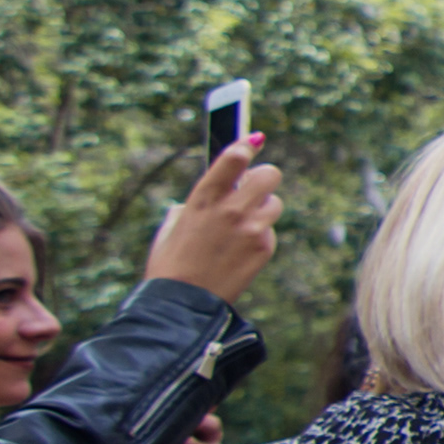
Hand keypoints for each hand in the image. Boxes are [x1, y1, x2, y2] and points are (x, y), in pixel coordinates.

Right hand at [143, 137, 282, 302]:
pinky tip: (240, 252)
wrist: (183, 303)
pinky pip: (270, 231)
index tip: (255, 140)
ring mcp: (251, 229)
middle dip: (263, 179)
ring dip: (262, 210)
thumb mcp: (170, 228)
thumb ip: (189, 208)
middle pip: (270, 175)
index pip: (234, 158)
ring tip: (242, 227)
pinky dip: (260, 237)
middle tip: (252, 190)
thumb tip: (198, 201)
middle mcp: (231, 209)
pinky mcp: (264, 248)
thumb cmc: (170, 265)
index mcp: (204, 198)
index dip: (247, 145)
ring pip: (274, 203)